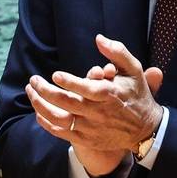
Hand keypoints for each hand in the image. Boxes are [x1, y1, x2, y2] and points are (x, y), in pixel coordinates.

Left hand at [25, 34, 163, 175]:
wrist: (145, 129)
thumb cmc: (136, 95)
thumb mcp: (134, 71)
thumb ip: (117, 52)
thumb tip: (98, 38)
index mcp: (110, 94)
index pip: (87, 89)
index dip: (69, 82)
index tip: (55, 75)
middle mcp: (99, 113)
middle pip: (67, 103)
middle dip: (45, 91)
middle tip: (33, 80)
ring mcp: (91, 127)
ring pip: (60, 119)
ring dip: (41, 106)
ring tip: (31, 92)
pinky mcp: (86, 138)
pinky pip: (61, 132)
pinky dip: (46, 123)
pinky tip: (38, 111)